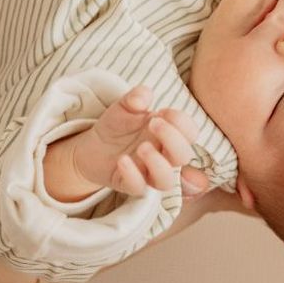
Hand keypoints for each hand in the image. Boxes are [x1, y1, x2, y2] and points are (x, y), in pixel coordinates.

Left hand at [43, 85, 198, 200]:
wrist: (93, 147)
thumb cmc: (117, 126)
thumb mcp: (124, 107)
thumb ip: (135, 98)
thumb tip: (144, 95)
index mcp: (168, 134)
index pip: (190, 132)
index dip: (181, 122)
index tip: (162, 112)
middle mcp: (162, 155)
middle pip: (184, 156)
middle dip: (173, 139)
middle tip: (154, 124)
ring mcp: (147, 172)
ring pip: (166, 180)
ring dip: (158, 164)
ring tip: (142, 147)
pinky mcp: (130, 184)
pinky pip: (138, 188)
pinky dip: (132, 175)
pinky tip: (122, 160)